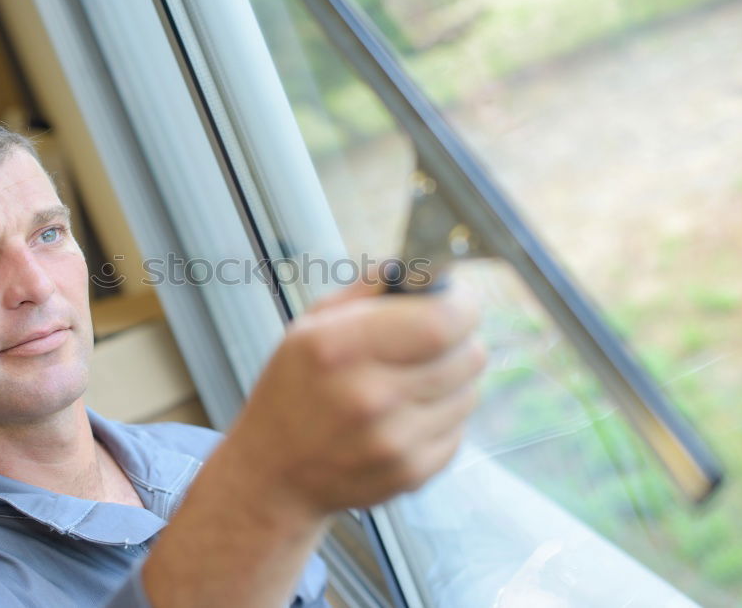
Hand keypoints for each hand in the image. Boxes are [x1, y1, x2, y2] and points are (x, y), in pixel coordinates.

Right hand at [141, 277, 484, 607]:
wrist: (273, 475)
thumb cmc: (293, 391)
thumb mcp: (309, 327)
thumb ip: (367, 291)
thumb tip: (421, 266)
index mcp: (339, 348)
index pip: (441, 321)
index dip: (461, 304)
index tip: (456, 300)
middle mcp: (369, 396)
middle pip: (467, 356)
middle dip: (459, 340)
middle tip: (434, 340)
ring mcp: (393, 441)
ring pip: (468, 392)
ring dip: (451, 381)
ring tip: (412, 382)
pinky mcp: (412, 473)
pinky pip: (458, 430)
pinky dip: (441, 418)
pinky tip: (406, 416)